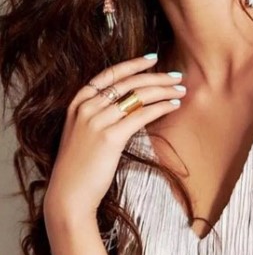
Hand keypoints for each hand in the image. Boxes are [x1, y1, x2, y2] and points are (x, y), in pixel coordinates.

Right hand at [43, 54, 185, 222]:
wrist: (69, 195)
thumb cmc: (79, 168)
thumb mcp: (82, 133)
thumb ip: (99, 115)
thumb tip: (130, 103)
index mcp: (78, 103)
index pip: (110, 74)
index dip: (133, 64)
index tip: (153, 58)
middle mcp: (86, 107)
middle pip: (128, 83)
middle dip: (156, 76)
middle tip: (177, 76)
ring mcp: (97, 121)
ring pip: (138, 96)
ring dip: (164, 91)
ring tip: (181, 91)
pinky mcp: (110, 137)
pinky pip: (142, 114)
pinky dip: (161, 107)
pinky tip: (173, 106)